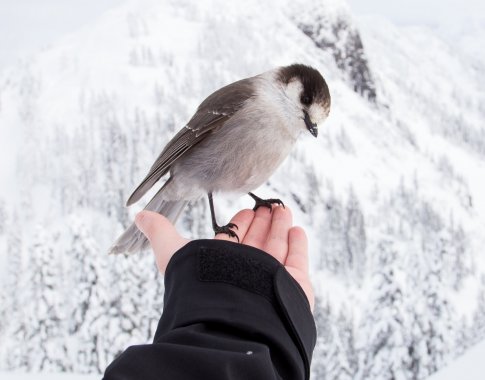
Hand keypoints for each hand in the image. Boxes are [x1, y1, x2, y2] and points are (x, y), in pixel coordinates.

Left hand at [135, 206, 313, 310]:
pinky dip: (298, 244)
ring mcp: (269, 278)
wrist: (233, 322)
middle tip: (268, 205)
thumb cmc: (200, 288)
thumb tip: (139, 215)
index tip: (247, 208)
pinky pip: (296, 260)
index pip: (233, 239)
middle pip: (256, 241)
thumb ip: (159, 233)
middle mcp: (245, 271)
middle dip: (262, 221)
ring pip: (277, 246)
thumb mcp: (173, 254)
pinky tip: (296, 230)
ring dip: (280, 226)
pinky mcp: (292, 285)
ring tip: (282, 209)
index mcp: (221, 264)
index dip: (240, 223)